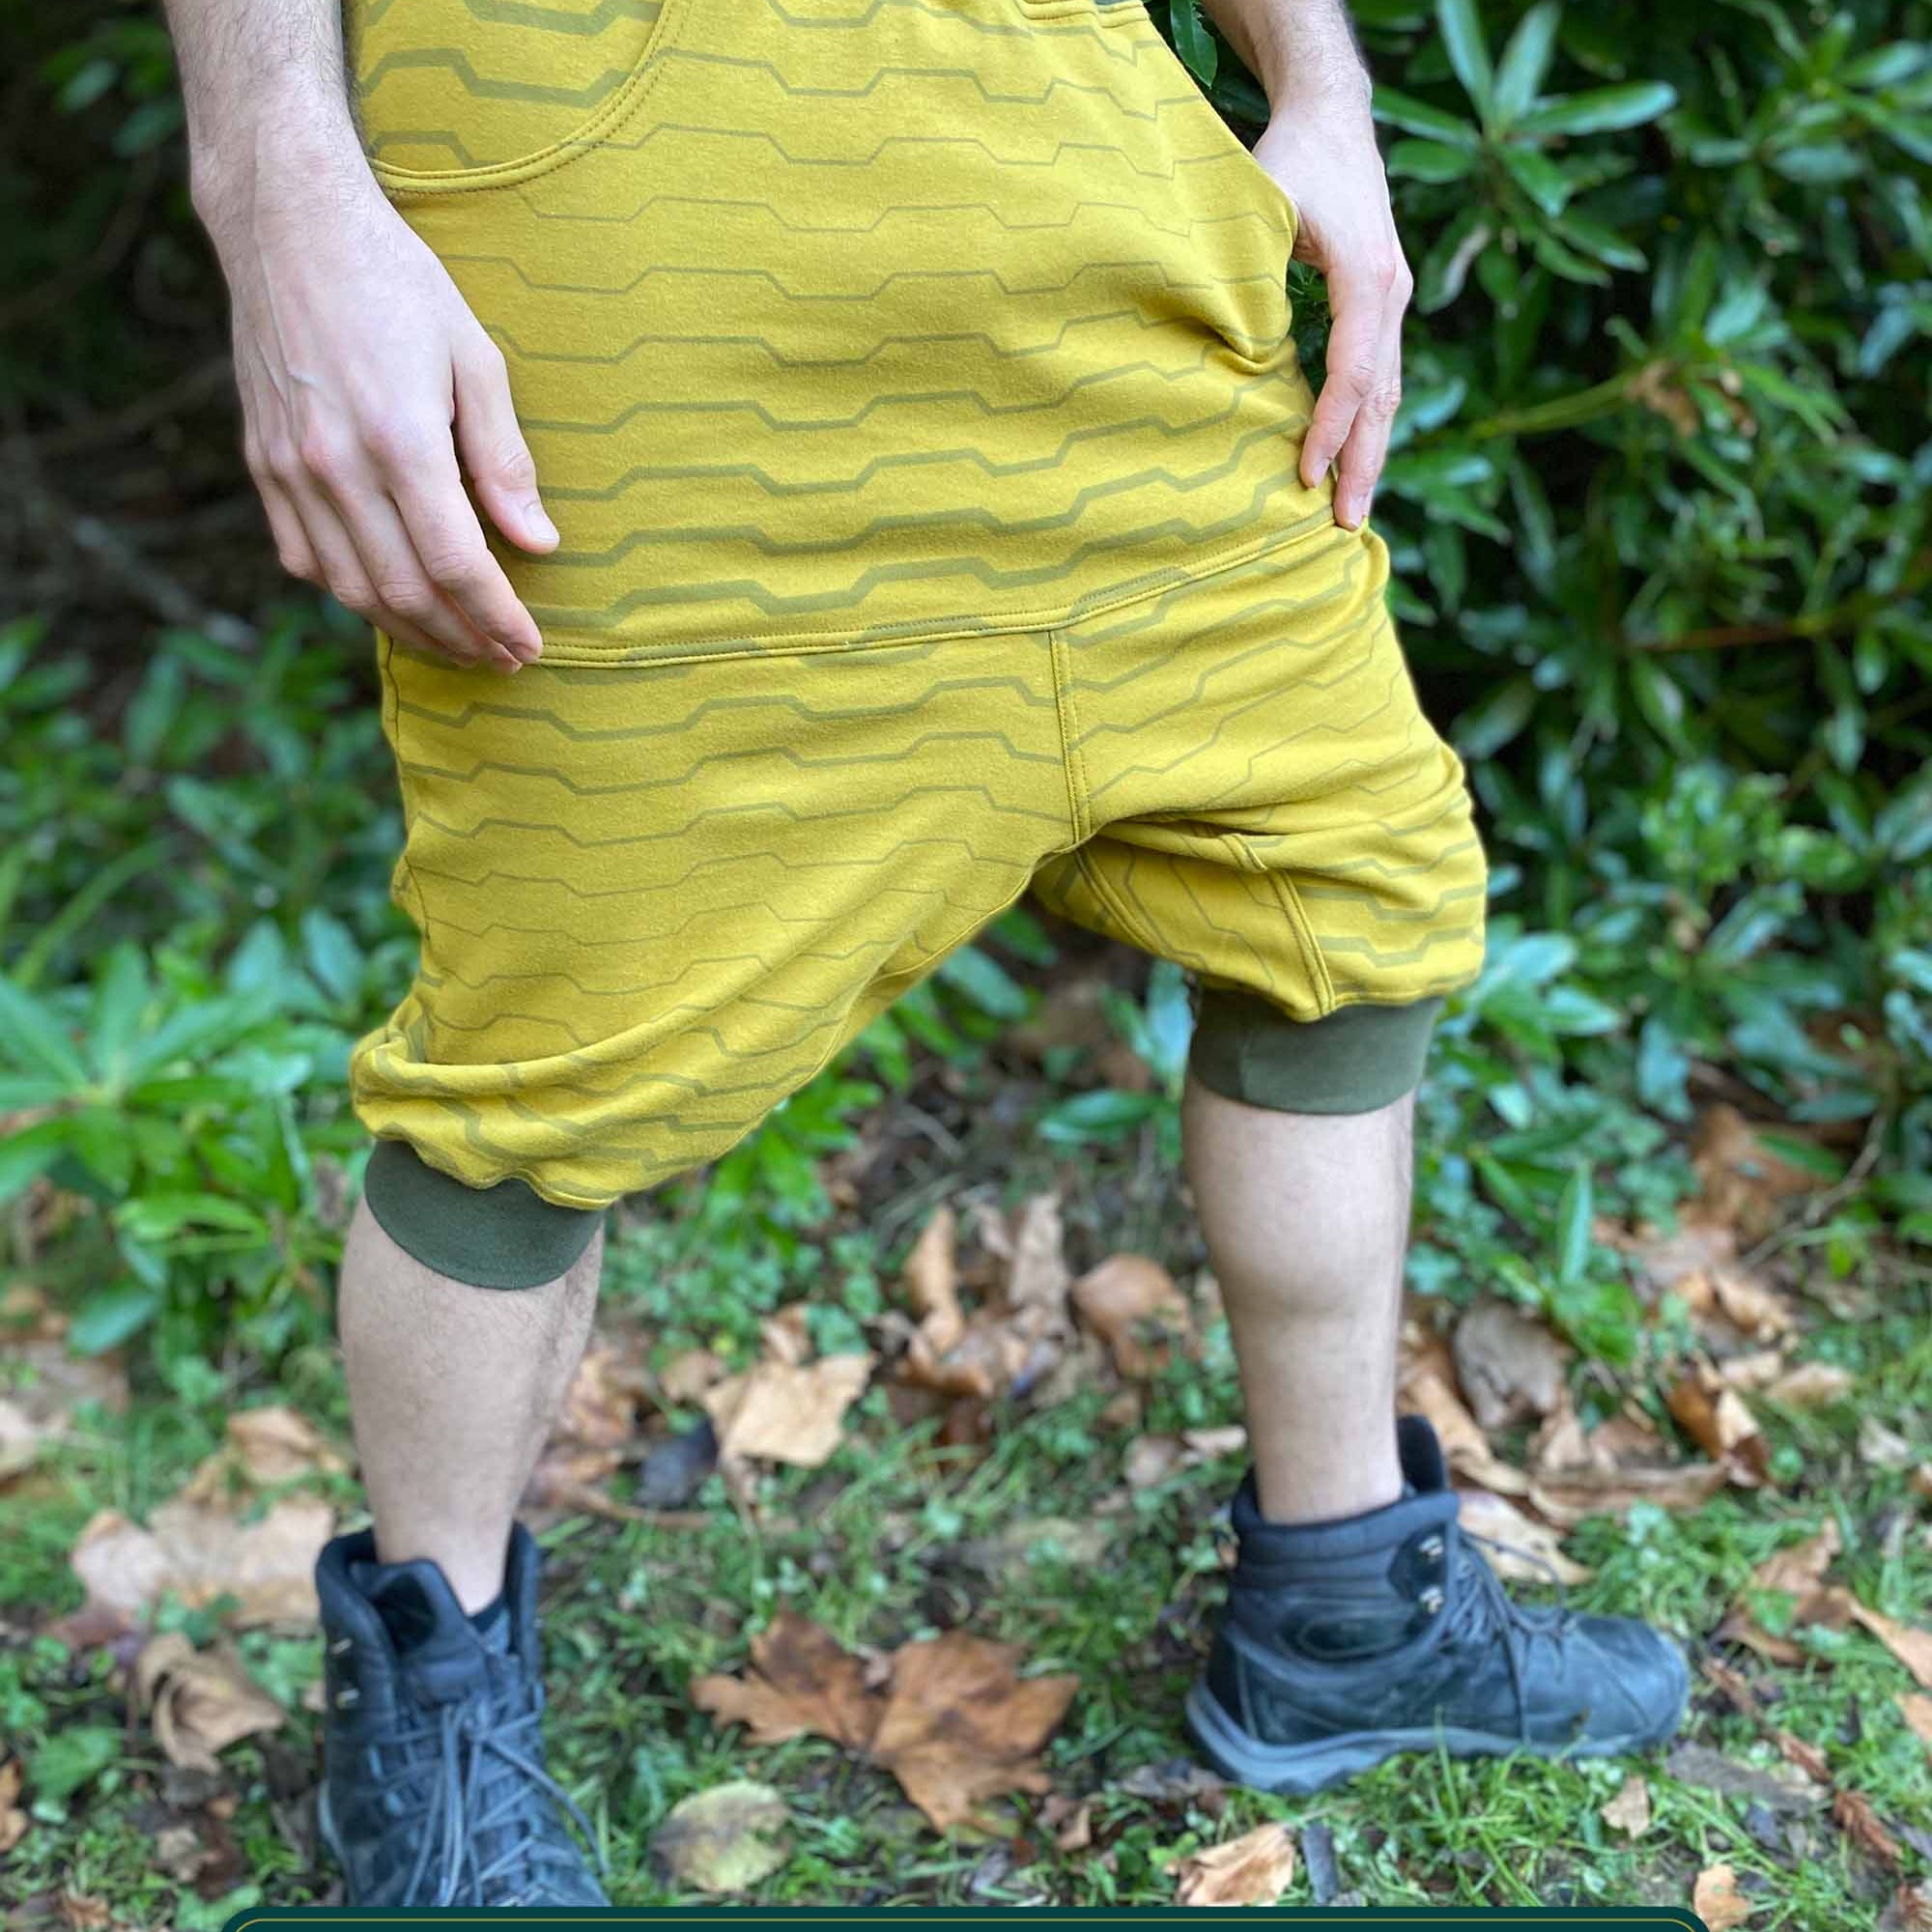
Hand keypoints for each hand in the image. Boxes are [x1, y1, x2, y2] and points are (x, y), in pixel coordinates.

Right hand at [205, 148, 555, 672]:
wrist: (289, 226)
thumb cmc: (398, 284)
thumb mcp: (476, 359)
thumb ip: (505, 461)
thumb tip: (539, 545)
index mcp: (399, 439)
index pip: (456, 565)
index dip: (496, 618)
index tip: (530, 646)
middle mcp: (336, 465)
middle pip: (404, 592)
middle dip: (462, 638)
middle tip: (503, 659)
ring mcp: (289, 469)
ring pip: (351, 588)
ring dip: (410, 630)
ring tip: (458, 646)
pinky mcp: (262, 464)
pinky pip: (304, 559)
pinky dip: (351, 594)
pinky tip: (391, 603)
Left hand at [1253, 98, 1411, 531]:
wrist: (1331, 119)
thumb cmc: (1289, 159)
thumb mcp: (1262, 206)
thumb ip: (1252, 273)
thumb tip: (1235, 346)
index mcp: (1368, 276)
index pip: (1351, 372)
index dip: (1329, 429)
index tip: (1304, 476)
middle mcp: (1391, 292)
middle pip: (1381, 397)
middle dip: (1364, 464)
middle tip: (1347, 526)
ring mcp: (1393, 300)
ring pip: (1386, 393)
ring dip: (1370, 454)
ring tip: (1352, 512)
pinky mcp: (1381, 304)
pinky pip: (1377, 376)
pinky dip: (1365, 424)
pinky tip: (1349, 462)